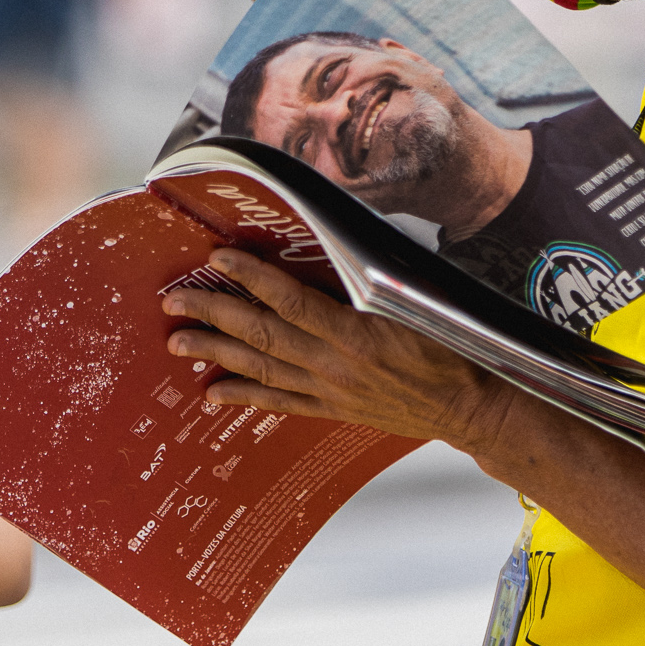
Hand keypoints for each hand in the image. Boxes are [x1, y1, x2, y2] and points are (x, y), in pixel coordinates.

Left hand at [161, 248, 510, 450]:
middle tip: (172, 302)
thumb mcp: (417, 297)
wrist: (471, 406)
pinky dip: (244, 396)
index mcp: (356, 331)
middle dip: (212, 315)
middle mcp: (334, 363)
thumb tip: (336, 237)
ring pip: (260, 369)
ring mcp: (330, 390)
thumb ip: (373, 273)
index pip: (289, 299)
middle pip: (261, 334)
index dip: (249, 278)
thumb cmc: (451, 343)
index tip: (216, 258)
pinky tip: (213, 393)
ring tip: (176, 342)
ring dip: (215, 353)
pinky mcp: (334, 409)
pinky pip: (279, 403)